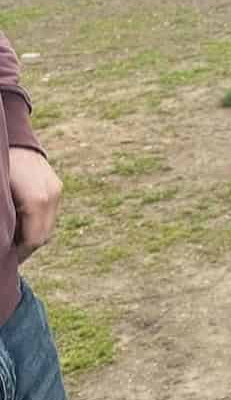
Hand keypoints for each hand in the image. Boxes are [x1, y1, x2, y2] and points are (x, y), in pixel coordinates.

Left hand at [9, 147, 62, 263]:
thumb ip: (6, 221)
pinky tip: (22, 223)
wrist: (10, 139)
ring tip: (14, 239)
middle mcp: (51, 197)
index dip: (20, 254)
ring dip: (32, 235)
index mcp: (36, 200)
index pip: (33, 240)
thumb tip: (5, 242)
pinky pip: (49, 214)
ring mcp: (56, 191)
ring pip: (48, 226)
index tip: (7, 261)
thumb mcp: (0, 197)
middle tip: (9, 255)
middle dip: (26, 248)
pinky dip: (37, 223)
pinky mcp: (56, 187)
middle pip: (43, 236)